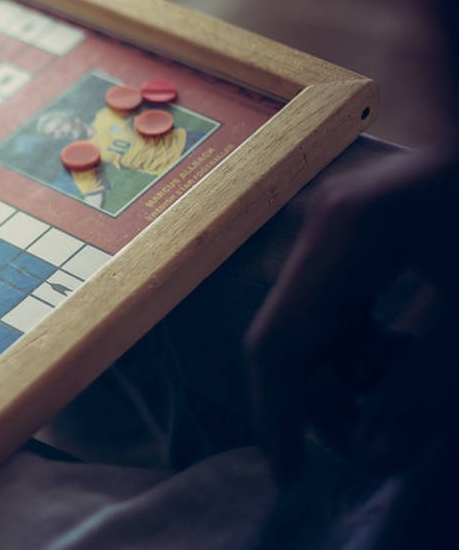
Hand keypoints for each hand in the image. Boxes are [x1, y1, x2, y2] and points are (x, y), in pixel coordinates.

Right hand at [245, 145, 458, 483]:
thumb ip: (422, 386)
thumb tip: (376, 454)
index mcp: (342, 237)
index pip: (280, 341)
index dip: (278, 414)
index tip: (289, 472)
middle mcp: (320, 230)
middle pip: (293, 336)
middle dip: (327, 400)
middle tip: (372, 450)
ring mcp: (332, 228)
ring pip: (313, 323)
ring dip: (350, 373)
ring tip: (403, 399)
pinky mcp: (350, 234)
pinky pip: (335, 303)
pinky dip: (363, 343)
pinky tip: (402, 361)